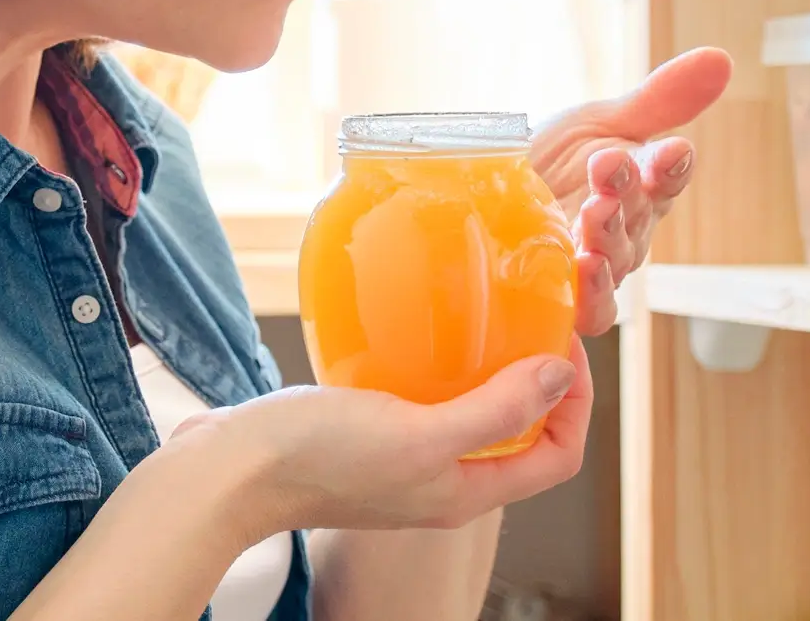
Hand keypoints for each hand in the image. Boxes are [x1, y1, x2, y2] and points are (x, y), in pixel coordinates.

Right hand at [176, 340, 592, 541]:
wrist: (232, 472)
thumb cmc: (320, 459)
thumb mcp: (420, 433)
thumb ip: (495, 410)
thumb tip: (562, 374)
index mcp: (468, 493)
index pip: (559, 456)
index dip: (578, 403)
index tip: (562, 341)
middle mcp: (445, 484)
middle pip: (525, 435)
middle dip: (543, 379)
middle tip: (535, 317)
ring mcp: (408, 462)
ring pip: (478, 416)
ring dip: (496, 370)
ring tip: (492, 316)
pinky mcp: (373, 436)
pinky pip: (430, 401)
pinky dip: (444, 368)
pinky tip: (427, 331)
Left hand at [530, 48, 732, 334]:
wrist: (481, 197)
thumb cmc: (551, 162)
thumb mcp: (597, 123)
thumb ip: (659, 99)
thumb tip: (720, 57)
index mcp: (641, 187)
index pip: (668, 175)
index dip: (671, 165)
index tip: (671, 151)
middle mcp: (624, 232)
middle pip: (637, 219)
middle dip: (626, 192)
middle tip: (608, 166)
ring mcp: (593, 269)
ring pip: (613, 266)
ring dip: (608, 242)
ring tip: (594, 216)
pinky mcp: (559, 300)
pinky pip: (585, 311)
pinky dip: (588, 297)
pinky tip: (579, 279)